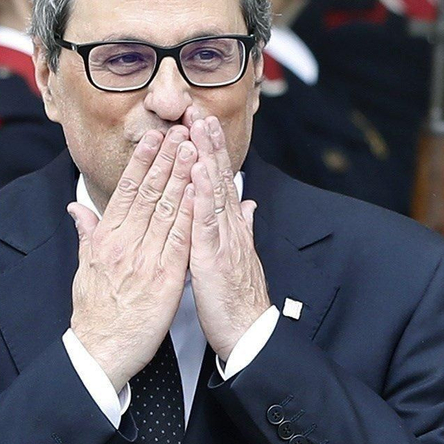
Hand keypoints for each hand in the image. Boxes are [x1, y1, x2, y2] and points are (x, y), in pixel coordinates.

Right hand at [69, 127, 197, 389]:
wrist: (101, 350)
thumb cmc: (96, 311)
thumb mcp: (85, 267)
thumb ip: (87, 233)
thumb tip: (78, 208)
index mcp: (106, 239)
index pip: (126, 192)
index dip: (141, 163)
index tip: (153, 139)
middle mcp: (123, 243)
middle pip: (147, 193)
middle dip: (164, 160)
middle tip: (179, 132)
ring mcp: (144, 258)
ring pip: (165, 210)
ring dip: (180, 177)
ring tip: (191, 150)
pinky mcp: (164, 277)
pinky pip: (180, 239)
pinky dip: (189, 214)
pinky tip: (199, 193)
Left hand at [187, 116, 270, 361]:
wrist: (248, 332)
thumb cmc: (237, 300)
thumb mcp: (236, 257)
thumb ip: (242, 227)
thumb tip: (248, 205)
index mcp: (229, 227)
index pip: (218, 182)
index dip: (211, 152)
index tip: (201, 125)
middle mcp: (229, 227)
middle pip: (217, 178)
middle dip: (208, 143)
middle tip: (198, 111)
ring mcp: (223, 239)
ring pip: (214, 192)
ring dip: (206, 159)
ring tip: (198, 130)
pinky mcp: (214, 256)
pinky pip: (206, 222)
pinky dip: (201, 197)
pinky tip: (196, 175)